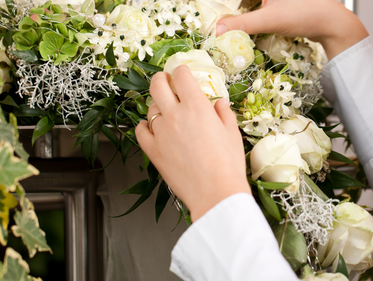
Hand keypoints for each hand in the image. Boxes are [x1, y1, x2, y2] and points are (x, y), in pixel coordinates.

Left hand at [135, 65, 249, 221]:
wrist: (215, 193)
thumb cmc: (228, 164)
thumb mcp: (232, 133)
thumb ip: (223, 113)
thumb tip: (218, 103)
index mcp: (197, 106)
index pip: (182, 76)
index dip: (182, 71)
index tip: (183, 73)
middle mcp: (175, 115)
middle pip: (158, 85)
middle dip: (161, 79)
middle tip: (166, 81)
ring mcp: (161, 132)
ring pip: (150, 108)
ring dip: (157, 106)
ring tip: (166, 111)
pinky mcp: (152, 150)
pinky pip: (140, 131)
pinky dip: (145, 126)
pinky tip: (152, 128)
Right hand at [216, 0, 367, 58]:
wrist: (332, 23)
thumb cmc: (305, 13)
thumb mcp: (269, 19)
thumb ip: (242, 24)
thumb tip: (217, 31)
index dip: (219, 5)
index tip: (207, 12)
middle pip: (239, 2)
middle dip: (227, 9)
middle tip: (215, 25)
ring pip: (247, 4)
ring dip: (236, 15)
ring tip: (223, 27)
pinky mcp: (277, 4)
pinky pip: (255, 7)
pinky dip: (247, 16)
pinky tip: (240, 27)